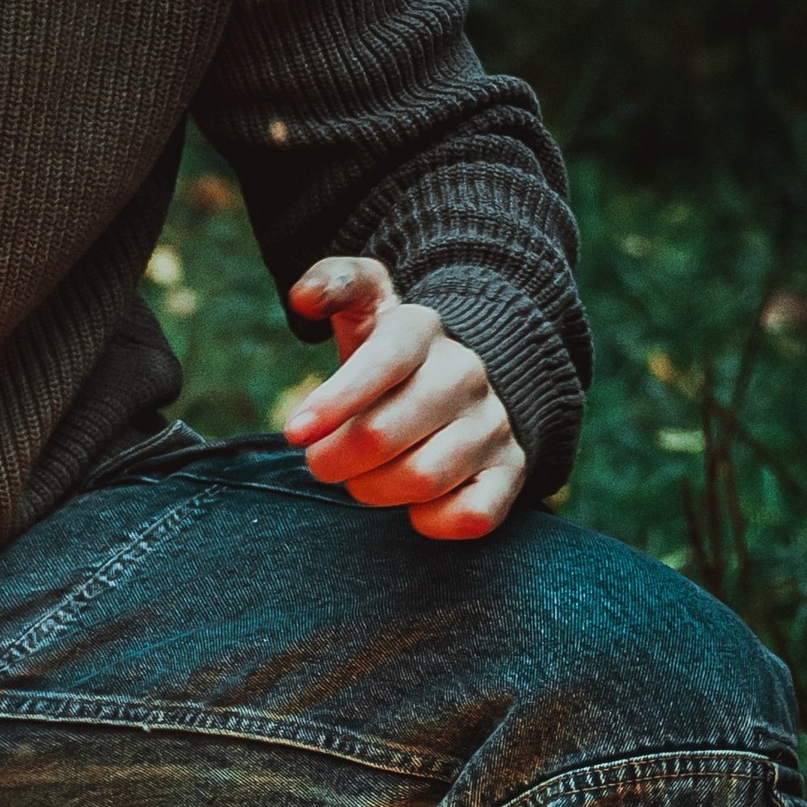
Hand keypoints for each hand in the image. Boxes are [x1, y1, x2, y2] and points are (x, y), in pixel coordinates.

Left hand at [281, 258, 525, 540]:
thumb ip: (333, 284)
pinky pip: (472, 516)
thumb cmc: (390, 355)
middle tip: (323, 461)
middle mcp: (465, 374)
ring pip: (421, 478)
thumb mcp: (365, 306)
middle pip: (382, 435)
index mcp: (420, 330)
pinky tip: (413, 507)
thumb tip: (304, 298)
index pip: (380, 362)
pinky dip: (432, 522)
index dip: (335, 401)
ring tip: (365, 479)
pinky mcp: (512, 471)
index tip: (295, 432)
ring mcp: (493, 424)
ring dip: (373, 491)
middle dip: (334, 459)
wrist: (463, 383)